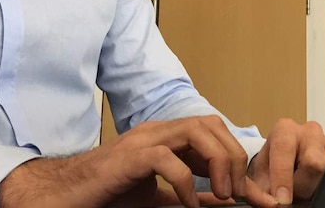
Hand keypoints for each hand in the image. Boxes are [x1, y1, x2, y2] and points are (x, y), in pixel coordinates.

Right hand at [0, 115, 275, 207]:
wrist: (66, 194)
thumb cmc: (110, 194)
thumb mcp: (161, 199)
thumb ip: (193, 196)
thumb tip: (228, 201)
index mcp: (166, 138)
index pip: (214, 132)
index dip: (240, 160)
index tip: (258, 196)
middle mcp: (157, 131)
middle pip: (210, 124)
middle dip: (234, 157)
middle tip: (238, 194)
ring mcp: (143, 140)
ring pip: (196, 130)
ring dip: (218, 162)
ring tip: (222, 195)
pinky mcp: (129, 157)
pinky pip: (167, 159)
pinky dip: (186, 182)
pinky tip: (188, 205)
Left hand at [247, 119, 324, 204]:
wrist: (280, 167)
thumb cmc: (270, 168)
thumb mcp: (260, 175)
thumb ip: (262, 189)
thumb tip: (273, 202)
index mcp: (285, 130)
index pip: (285, 150)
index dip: (282, 177)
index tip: (281, 198)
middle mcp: (308, 131)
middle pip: (313, 163)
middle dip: (302, 186)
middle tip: (292, 197)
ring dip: (315, 187)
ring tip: (302, 191)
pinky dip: (324, 185)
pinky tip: (312, 187)